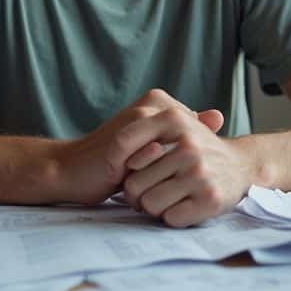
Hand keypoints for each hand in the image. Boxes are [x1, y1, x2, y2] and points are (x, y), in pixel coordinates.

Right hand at [50, 89, 203, 204]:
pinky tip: (156, 188)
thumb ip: (185, 128)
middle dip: (186, 164)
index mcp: (158, 101)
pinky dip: (157, 176)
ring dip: (172, 172)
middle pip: (188, 139)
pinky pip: (153, 159)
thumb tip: (218, 116)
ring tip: (168, 187)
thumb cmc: (113, 160)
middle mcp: (149, 105)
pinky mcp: (123, 141)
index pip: (195, 129)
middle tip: (182, 181)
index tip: (185, 171)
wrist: (71, 170)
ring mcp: (136, 121)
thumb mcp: (153, 143)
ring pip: (173, 150)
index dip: (193, 154)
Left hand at [118, 106, 253, 227]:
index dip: (115, 162)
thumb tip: (112, 147)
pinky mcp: (210, 200)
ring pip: (149, 204)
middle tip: (149, 190)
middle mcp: (188, 147)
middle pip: (132, 184)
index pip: (122, 143)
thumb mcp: (176, 126)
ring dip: (154, 207)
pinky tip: (183, 205)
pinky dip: (172, 217)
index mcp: (174, 120)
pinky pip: (170, 218)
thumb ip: (144, 130)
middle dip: (137, 193)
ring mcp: (200, 174)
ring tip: (166, 196)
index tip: (120, 170)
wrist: (242, 165)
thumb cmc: (198, 149)